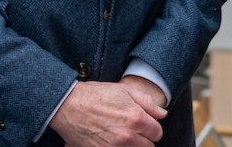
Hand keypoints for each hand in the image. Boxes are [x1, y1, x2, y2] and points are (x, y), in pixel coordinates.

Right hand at [51, 81, 166, 145]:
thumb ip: (148, 103)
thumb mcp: (124, 91)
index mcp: (135, 118)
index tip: (145, 124)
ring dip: (132, 145)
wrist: (68, 105)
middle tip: (134, 130)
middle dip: (144, 139)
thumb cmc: (96, 95)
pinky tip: (112, 140)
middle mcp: (127, 136)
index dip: (152, 128)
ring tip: (122, 135)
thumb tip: (163, 114)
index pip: (157, 133)